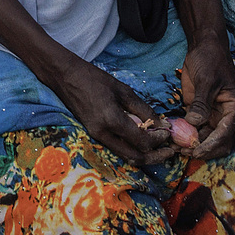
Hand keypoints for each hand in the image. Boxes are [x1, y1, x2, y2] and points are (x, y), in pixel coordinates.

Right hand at [49, 58, 172, 164]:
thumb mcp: (123, 90)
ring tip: (160, 149)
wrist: (64, 76)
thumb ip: (144, 110)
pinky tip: (142, 142)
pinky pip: (118, 149)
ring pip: (126, 156)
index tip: (168, 131)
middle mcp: (103, 133)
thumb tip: (162, 125)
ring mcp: (96, 136)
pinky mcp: (94, 135)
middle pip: (135, 157)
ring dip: (145, 156)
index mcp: (111, 120)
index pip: (142, 141)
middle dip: (156, 157)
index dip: (159, 140)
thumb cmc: (94, 78)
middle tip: (170, 151)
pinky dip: (133, 149)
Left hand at [176, 38, 234, 159]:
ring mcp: (215, 113)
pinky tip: (174, 138)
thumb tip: (193, 124)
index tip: (196, 151)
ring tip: (176, 148)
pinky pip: (196, 128)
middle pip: (219, 141)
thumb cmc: (211, 60)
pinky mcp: (202, 110)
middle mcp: (228, 114)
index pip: (226, 133)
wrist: (204, 46)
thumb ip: (201, 103)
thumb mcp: (206, 80)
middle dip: (203, 148)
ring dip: (193, 144)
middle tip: (184, 152)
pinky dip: (187, 134)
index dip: (211, 145)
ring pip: (207, 137)